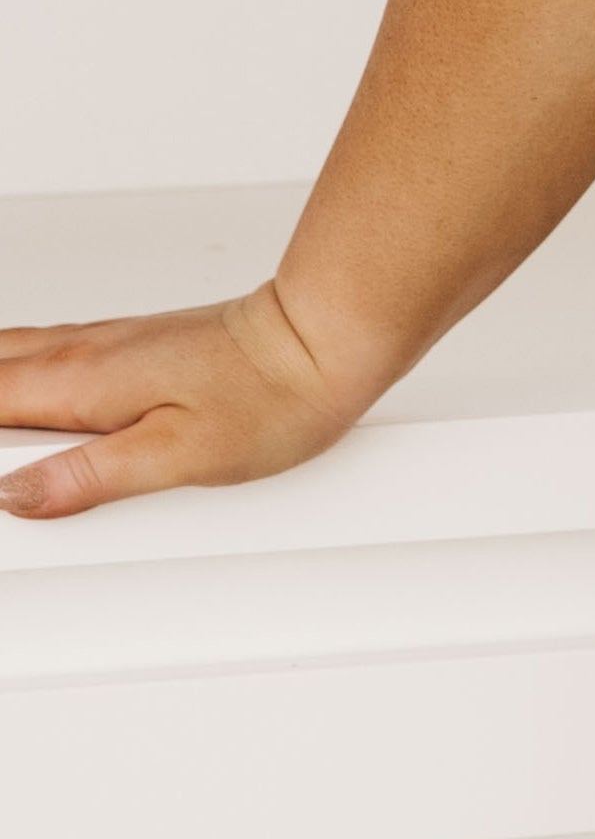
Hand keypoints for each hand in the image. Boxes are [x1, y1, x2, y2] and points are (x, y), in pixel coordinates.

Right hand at [0, 279, 371, 523]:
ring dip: (3, 405)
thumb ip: (89, 475)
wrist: (319, 343)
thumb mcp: (176, 455)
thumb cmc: (268, 395)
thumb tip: (18, 495)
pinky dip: (30, 390)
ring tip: (24, 461)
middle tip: (12, 483)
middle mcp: (82, 352)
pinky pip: (52, 361)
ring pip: (14, 363)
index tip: (3, 491)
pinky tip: (49, 424)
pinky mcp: (129, 346)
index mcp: (79, 379)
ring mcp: (104, 344)